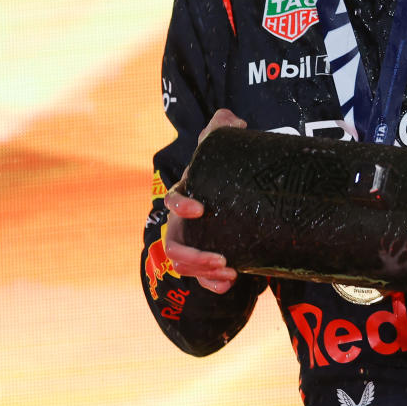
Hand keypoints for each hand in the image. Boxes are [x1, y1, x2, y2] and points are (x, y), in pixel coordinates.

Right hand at [162, 109, 246, 293]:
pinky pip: (203, 278)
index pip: (172, 201)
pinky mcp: (209, 257)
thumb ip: (223, 128)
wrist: (234, 189)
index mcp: (186, 195)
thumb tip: (232, 121)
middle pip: (175, 246)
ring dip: (204, 274)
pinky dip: (213, 284)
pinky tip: (229, 284)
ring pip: (186, 266)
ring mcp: (194, 242)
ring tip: (229, 273)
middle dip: (194, 257)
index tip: (199, 210)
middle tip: (221, 259)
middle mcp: (184, 224)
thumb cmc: (222, 168)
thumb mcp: (223, 146)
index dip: (181, 206)